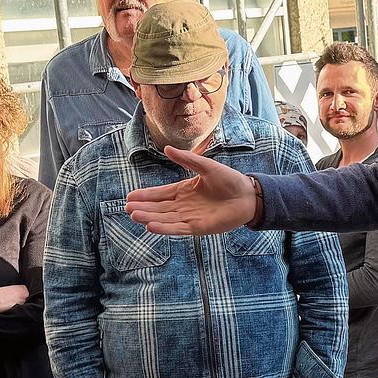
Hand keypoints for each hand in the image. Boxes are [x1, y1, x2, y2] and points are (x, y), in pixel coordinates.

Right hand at [125, 149, 255, 234]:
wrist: (249, 196)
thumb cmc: (230, 180)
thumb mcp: (206, 166)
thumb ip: (187, 159)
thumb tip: (167, 148)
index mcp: (184, 191)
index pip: (161, 194)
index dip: (146, 196)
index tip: (130, 197)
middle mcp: (184, 206)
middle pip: (160, 208)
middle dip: (144, 208)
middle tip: (128, 208)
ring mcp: (191, 217)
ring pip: (166, 219)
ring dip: (150, 218)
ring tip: (135, 216)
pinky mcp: (199, 227)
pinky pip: (178, 229)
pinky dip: (165, 228)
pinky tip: (151, 226)